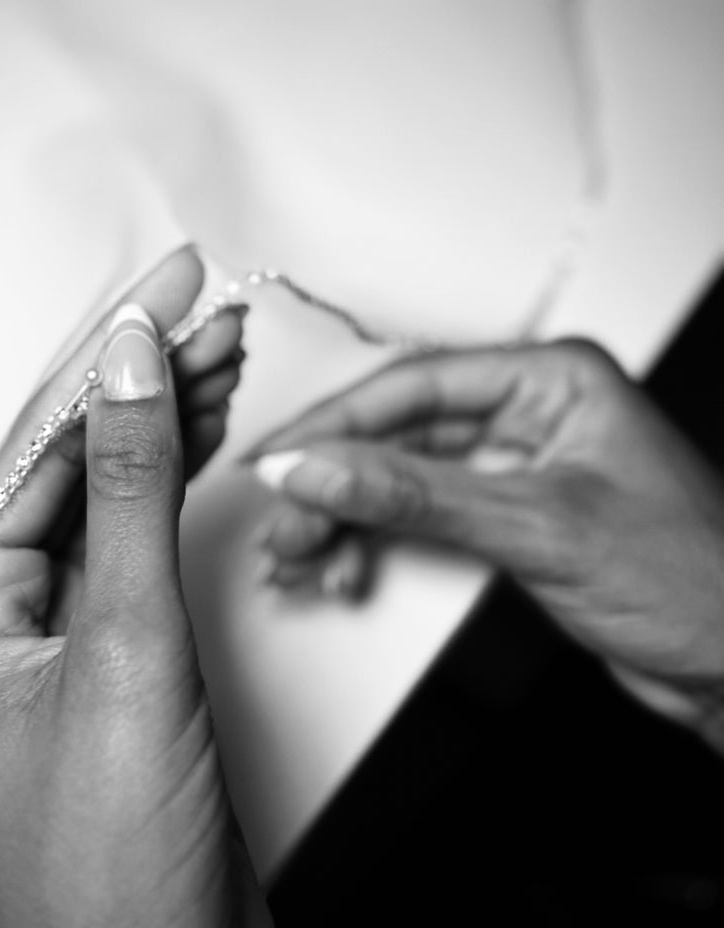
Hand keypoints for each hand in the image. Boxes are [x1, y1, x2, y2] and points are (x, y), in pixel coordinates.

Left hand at [0, 247, 270, 927]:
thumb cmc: (108, 881)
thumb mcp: (122, 656)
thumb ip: (127, 494)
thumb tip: (125, 362)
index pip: (46, 445)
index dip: (118, 355)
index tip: (175, 288)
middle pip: (77, 465)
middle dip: (150, 381)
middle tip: (214, 307)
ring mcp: (55, 655)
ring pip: (111, 505)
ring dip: (168, 427)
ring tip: (224, 354)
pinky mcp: (113, 682)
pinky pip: (138, 559)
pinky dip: (176, 497)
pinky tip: (202, 443)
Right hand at [247, 340, 723, 752]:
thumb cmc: (697, 580)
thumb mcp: (538, 527)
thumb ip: (416, 496)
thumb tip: (318, 469)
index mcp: (552, 378)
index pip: (414, 386)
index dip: (334, 425)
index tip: (276, 461)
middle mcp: (534, 411)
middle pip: (401, 432)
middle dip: (335, 481)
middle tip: (284, 526)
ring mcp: (524, 466)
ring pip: (406, 477)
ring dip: (350, 517)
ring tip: (303, 557)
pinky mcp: (518, 519)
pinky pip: (428, 517)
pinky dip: (385, 543)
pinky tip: (350, 566)